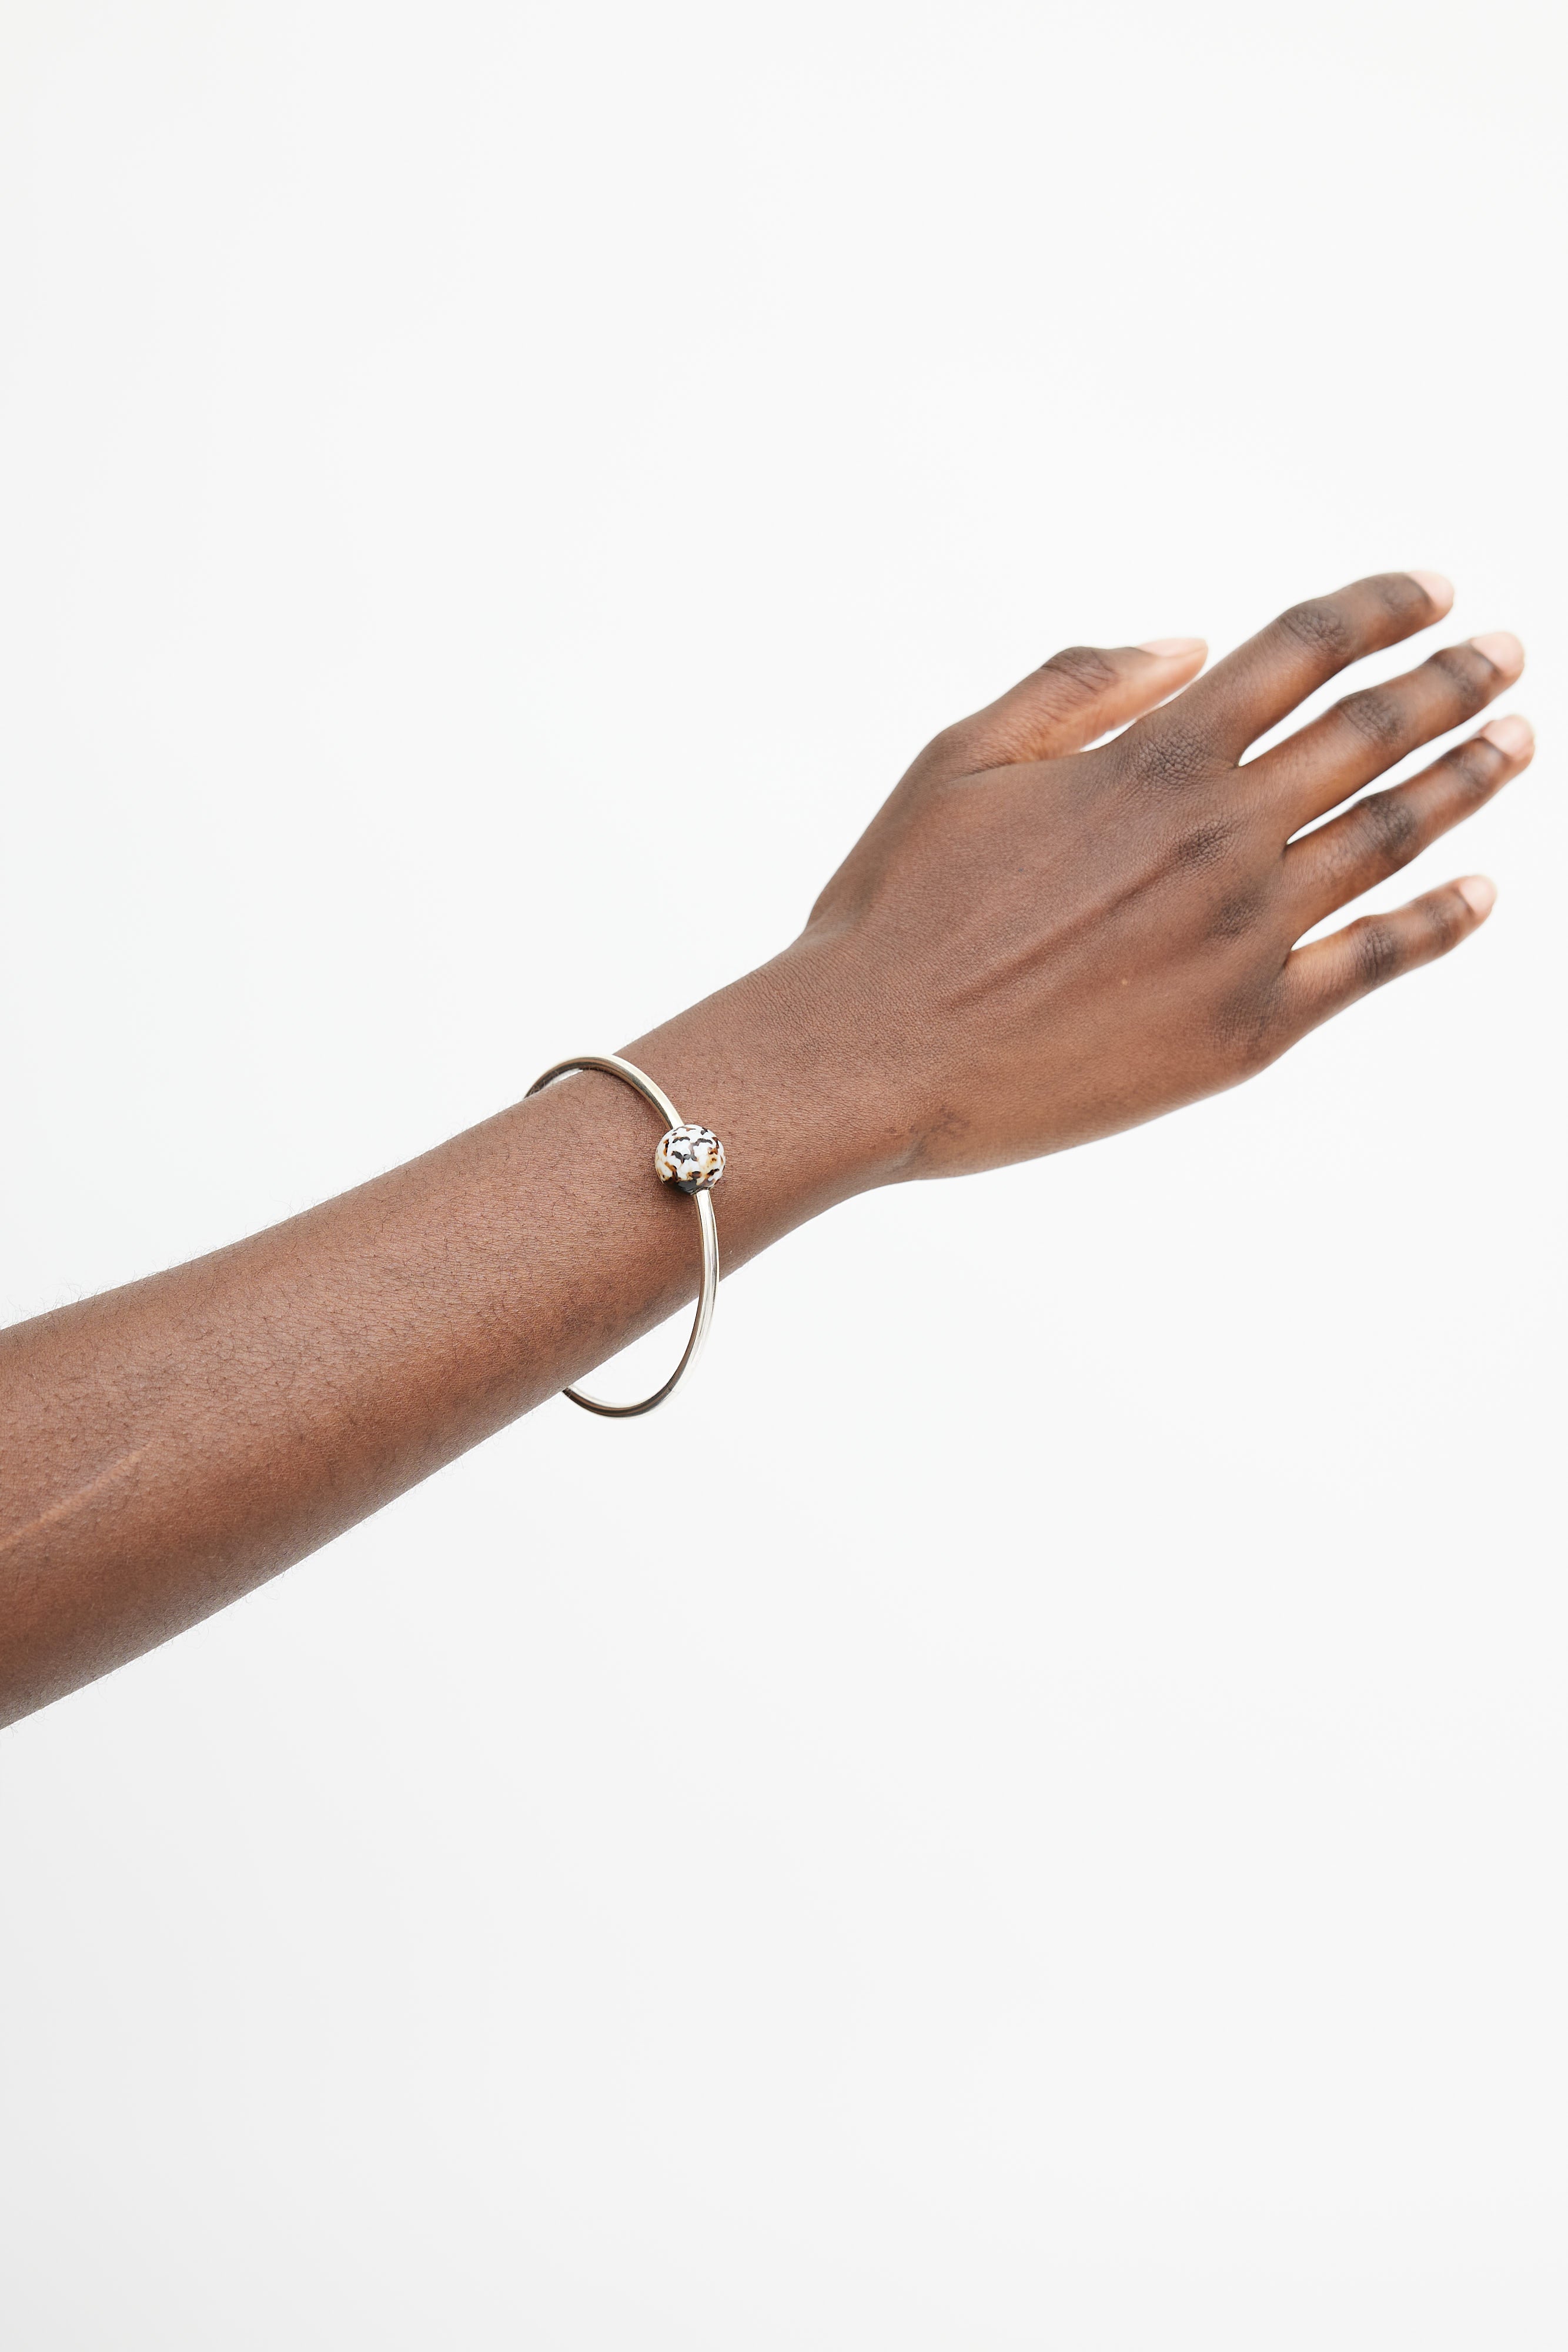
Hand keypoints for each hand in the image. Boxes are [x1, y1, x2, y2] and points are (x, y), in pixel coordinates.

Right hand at [782, 571, 1529, 1180]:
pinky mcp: (1246, 1031)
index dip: (1383, 610)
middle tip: (1506, 660)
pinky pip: (1373, 961)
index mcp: (1150, 759)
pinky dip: (1439, 921)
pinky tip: (1478, 894)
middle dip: (1453, 684)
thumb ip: (1081, 686)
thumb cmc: (896, 910)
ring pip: (1391, 836)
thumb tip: (1189, 644)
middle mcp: (1217, 835)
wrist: (872, 1057)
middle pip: (1373, 733)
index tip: (1437, 593)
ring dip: (1466, 780)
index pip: (1304, 651)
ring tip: (1513, 745)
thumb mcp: (961, 757)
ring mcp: (1243, 935)